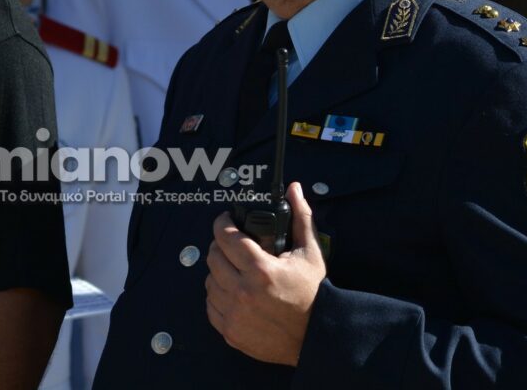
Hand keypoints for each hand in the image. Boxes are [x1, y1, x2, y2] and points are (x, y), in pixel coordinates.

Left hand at [205, 182, 325, 365]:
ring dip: (218, 271)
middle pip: (213, 257)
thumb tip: (294, 189)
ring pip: (209, 281)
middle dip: (220, 246)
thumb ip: (300, 218)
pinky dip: (218, 296)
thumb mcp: (310, 253)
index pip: (225, 236)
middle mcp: (243, 292)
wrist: (317, 337)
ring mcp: (234, 314)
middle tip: (231, 244)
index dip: (222, 222)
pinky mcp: (231, 332)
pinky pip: (210, 306)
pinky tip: (232, 291)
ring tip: (234, 269)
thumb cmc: (313, 293)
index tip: (226, 219)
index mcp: (261, 269)